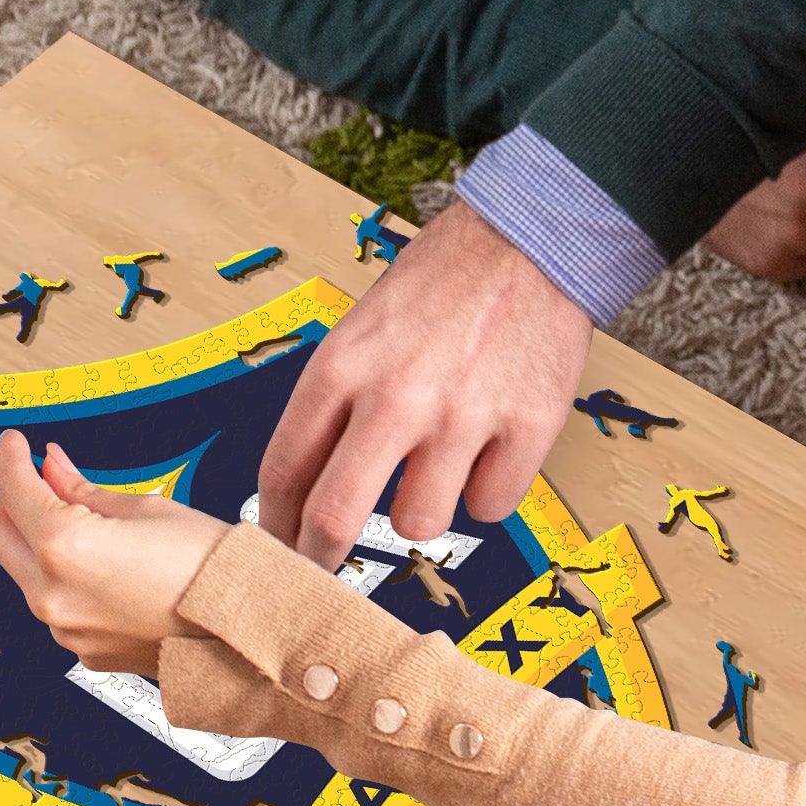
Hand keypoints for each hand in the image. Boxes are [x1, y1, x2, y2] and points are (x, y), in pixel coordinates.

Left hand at [0, 431, 231, 668]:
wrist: (247, 628)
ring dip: (38, 541)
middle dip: (12, 501)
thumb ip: (85, 491)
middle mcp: (54, 595)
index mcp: (67, 548)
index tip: (16, 445)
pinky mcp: (83, 651)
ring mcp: (66, 630)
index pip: (16, 492)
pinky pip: (57, 605)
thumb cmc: (211, 567)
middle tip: (36, 477)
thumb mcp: (148, 509)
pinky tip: (99, 561)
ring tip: (79, 519)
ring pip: (26, 574)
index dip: (11, 460)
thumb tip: (53, 470)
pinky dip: (65, 577)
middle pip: (1, 537)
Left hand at [255, 198, 592, 564]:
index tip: (280, 545)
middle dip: (321, 557)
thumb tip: (313, 482)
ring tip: (438, 467)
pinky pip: (491, 506)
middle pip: (335, 518)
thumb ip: (339, 400)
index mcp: (342, 366)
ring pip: (419, 523)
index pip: (284, 472)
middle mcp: (396, 397)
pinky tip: (490, 449)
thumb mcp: (364, 327)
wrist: (531, 238)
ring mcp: (463, 416)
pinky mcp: (527, 428)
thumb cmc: (444, 280)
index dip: (275, 526)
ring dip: (422, 508)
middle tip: (325, 567)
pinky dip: (488, 489)